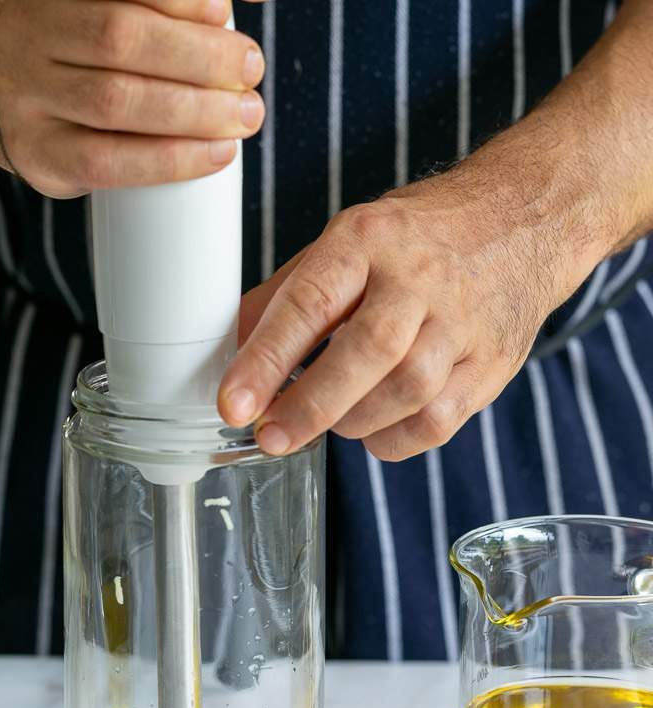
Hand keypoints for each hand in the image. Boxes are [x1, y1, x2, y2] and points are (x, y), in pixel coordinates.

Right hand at [0, 0, 266, 196]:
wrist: (10, 101)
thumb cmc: (84, 53)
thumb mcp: (113, 10)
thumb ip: (168, 6)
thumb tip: (245, 3)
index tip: (222, 12)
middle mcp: (30, 33)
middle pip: (119, 37)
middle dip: (198, 55)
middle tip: (250, 68)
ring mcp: (27, 96)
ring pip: (116, 101)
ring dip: (194, 112)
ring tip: (245, 116)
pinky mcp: (40, 154)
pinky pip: (109, 162)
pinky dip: (171, 160)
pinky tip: (216, 154)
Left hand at [218, 165, 603, 460]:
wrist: (522, 223)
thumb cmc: (417, 241)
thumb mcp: (347, 242)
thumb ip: (287, 296)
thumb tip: (233, 352)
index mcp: (369, 239)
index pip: (310, 302)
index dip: (266, 360)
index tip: (232, 404)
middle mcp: (420, 278)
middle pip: (366, 352)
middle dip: (310, 405)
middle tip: (271, 437)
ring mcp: (463, 323)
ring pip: (405, 392)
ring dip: (353, 422)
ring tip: (329, 421)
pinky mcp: (491, 364)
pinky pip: (437, 422)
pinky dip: (394, 439)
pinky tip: (375, 428)